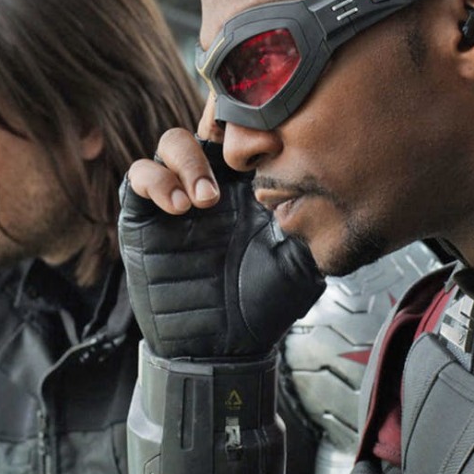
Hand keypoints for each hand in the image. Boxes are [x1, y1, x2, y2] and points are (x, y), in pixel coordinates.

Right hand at [119, 132, 324, 359]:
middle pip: (207, 128)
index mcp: (249, 188)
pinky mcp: (145, 215)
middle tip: (228, 181)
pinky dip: (156, 180)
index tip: (265, 136)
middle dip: (217, 138)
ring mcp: (176, 196)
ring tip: (201, 202)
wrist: (220, 348)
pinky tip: (177, 207)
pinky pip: (140, 175)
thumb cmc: (262, 309)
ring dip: (185, 161)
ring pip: (171, 143)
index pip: (245, 135)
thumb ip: (310, 226)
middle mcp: (213, 184)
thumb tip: (333, 193)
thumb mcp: (299, 264)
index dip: (249, 124)